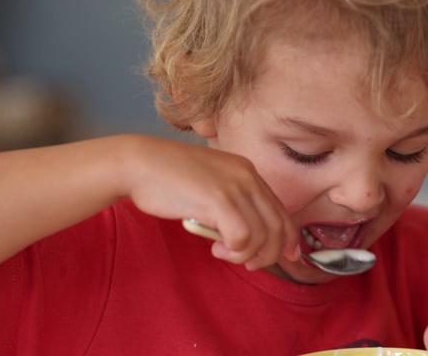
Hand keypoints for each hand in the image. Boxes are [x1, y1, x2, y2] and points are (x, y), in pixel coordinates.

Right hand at [121, 135, 299, 270]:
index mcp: (248, 171)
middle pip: (279, 226)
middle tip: (248, 264)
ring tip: (222, 252)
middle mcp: (247, 176)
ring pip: (262, 236)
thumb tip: (249, 237)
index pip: (281, 210)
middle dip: (269, 253)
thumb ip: (232, 204)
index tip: (285, 257)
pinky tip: (216, 247)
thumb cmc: (168, 179)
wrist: (139, 163)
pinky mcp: (219, 199)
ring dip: (245, 254)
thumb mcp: (211, 186)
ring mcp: (234, 186)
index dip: (288, 238)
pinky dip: (234, 250)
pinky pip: (243, 237)